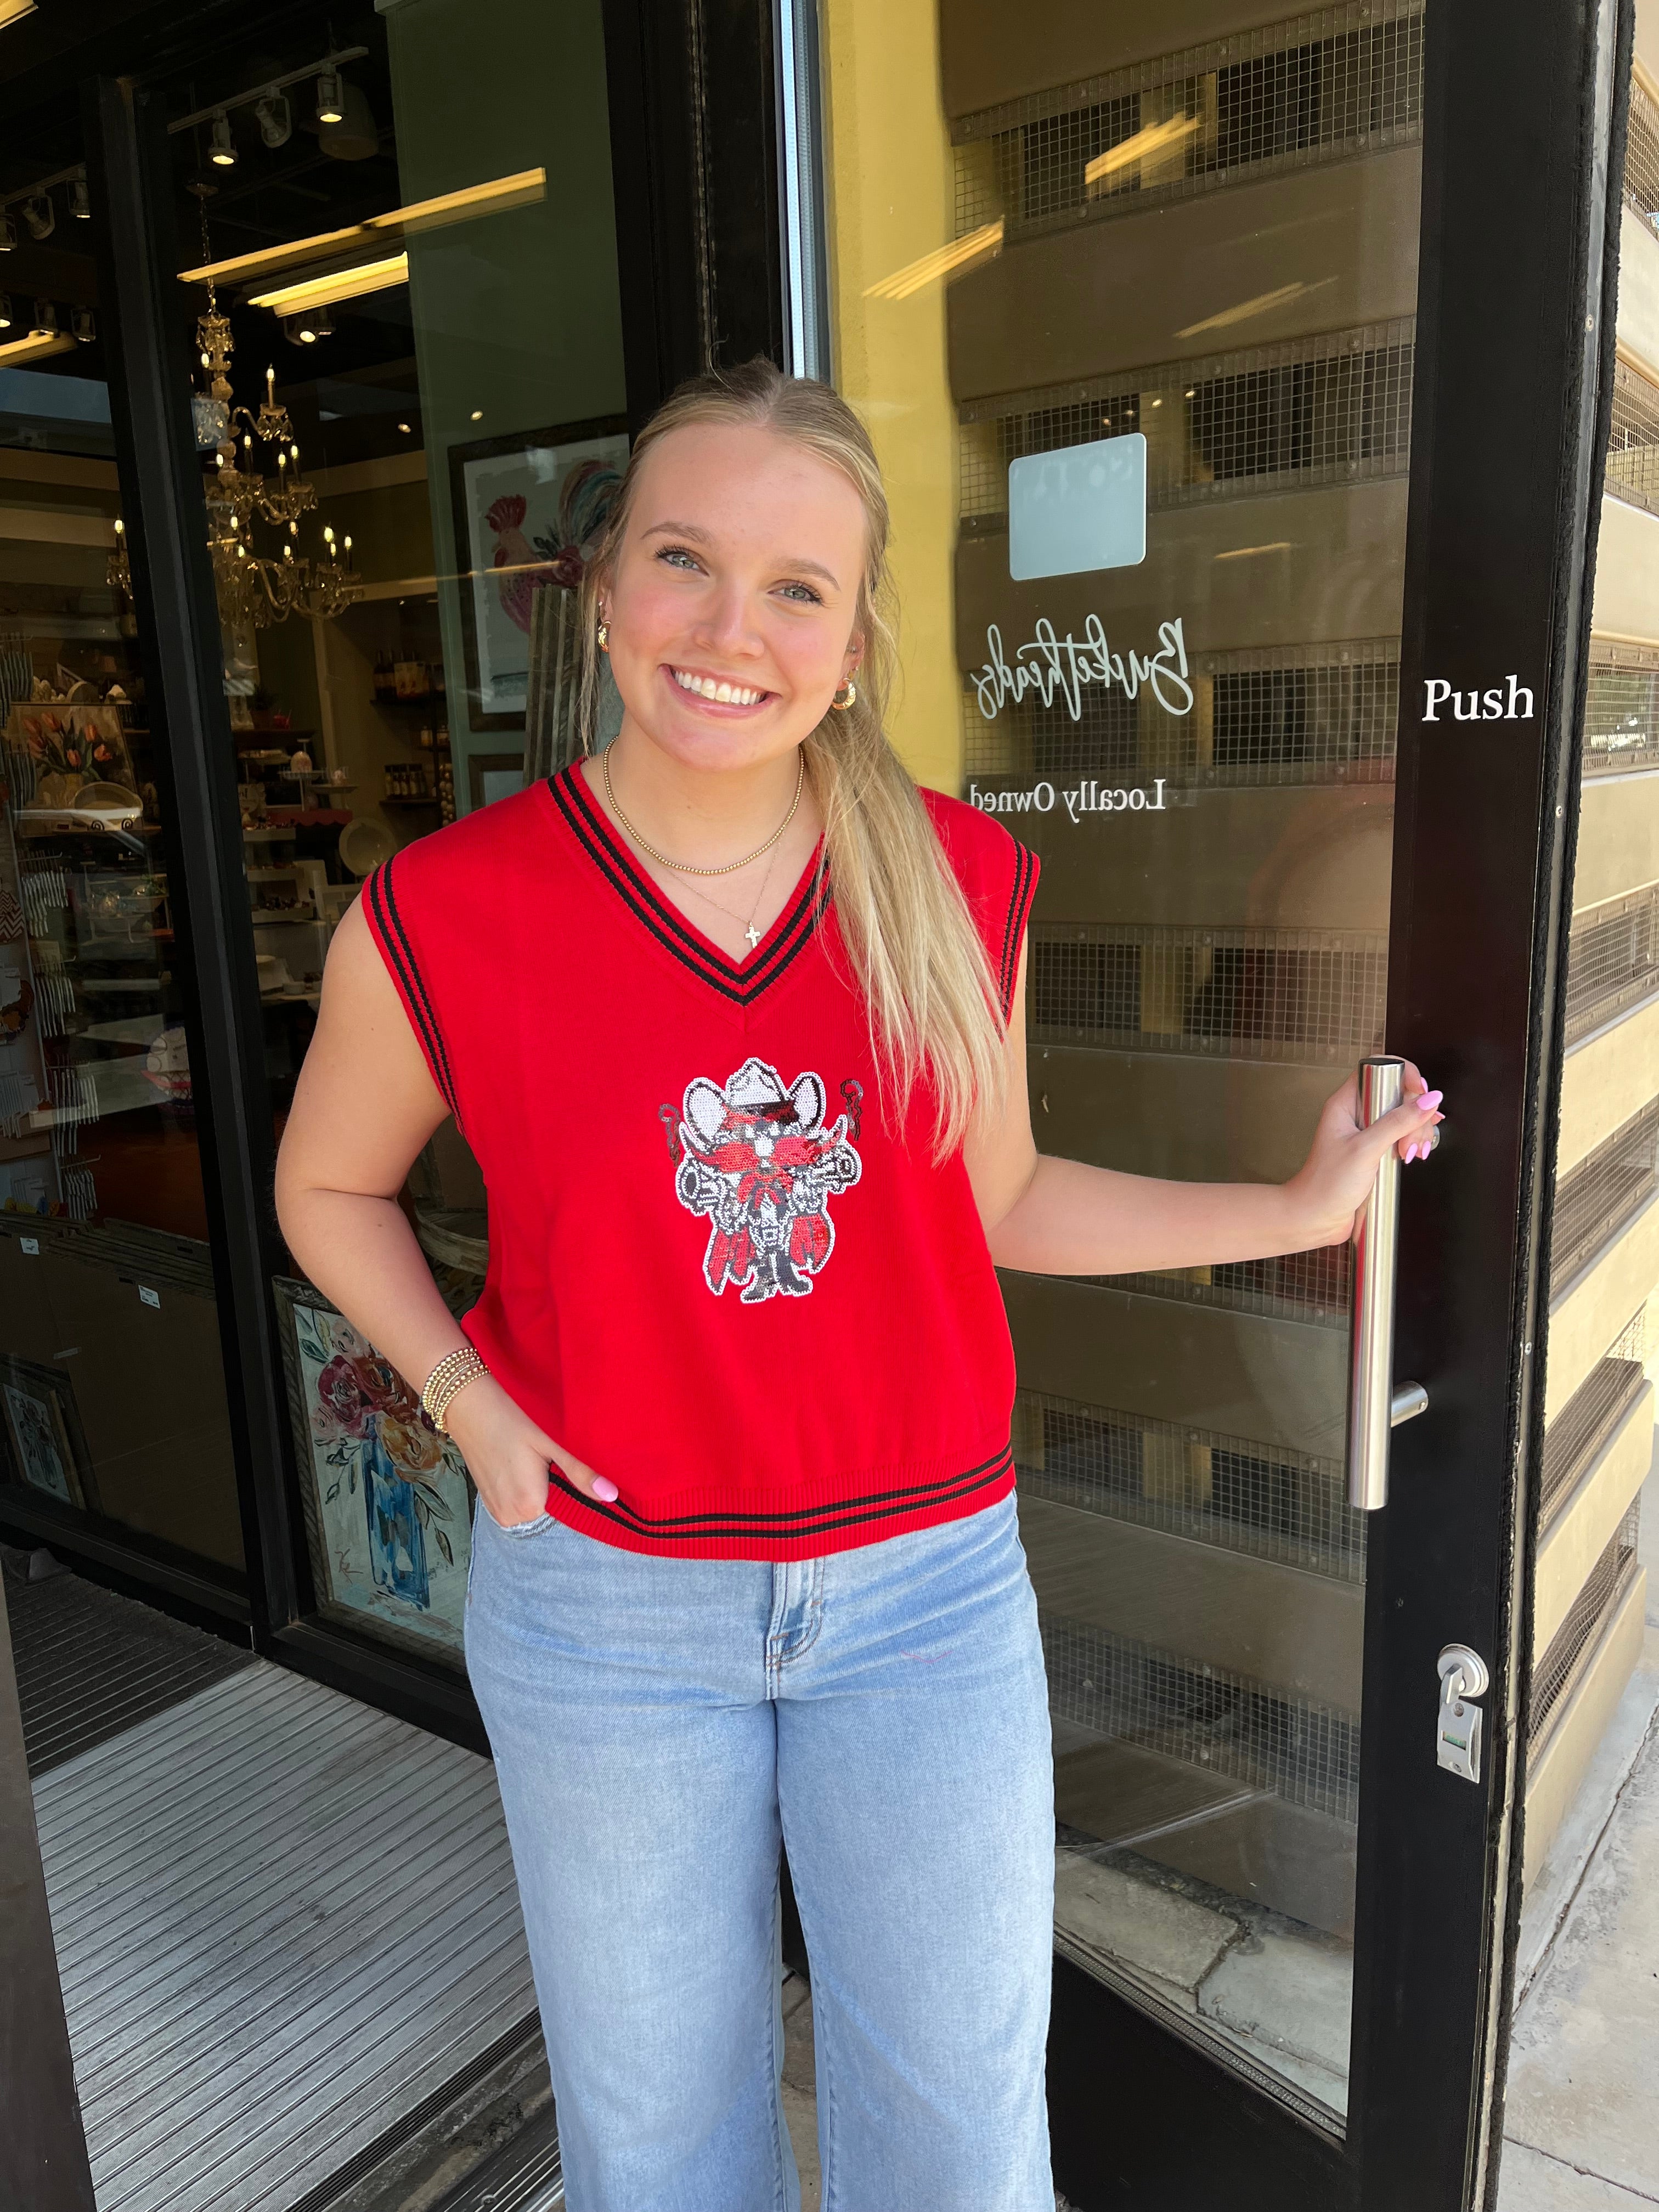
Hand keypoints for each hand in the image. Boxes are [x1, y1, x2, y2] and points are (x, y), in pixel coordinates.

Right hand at [441, 1372, 616, 1529]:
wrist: (470, 1410)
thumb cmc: (512, 1422)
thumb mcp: (551, 1446)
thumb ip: (580, 1474)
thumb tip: (612, 1496)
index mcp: (530, 1506)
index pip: (567, 1512)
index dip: (572, 1490)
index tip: (564, 1468)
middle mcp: (512, 1517)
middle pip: (549, 1512)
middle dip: (554, 1491)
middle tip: (546, 1461)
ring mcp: (497, 1514)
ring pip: (532, 1510)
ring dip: (537, 1492)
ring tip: (529, 1463)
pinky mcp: (488, 1505)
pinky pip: (516, 1506)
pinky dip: (522, 1492)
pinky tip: (517, 1468)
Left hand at [1283, 1062, 1445, 1248]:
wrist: (1315, 1218)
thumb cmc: (1326, 1184)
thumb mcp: (1365, 1149)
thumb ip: (1397, 1122)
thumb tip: (1428, 1100)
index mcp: (1345, 1103)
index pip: (1377, 1068)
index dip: (1403, 1073)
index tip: (1420, 1091)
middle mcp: (1356, 1114)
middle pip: (1397, 1094)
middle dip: (1414, 1113)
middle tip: (1411, 1139)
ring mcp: (1366, 1133)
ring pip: (1403, 1117)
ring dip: (1416, 1132)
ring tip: (1411, 1154)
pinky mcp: (1375, 1151)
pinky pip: (1401, 1137)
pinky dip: (1412, 1143)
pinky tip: (1415, 1155)